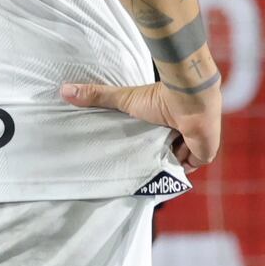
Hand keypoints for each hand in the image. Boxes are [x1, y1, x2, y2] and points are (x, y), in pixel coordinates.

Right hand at [59, 76, 223, 171]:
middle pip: (163, 153)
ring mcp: (191, 144)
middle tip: (134, 170)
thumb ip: (97, 96)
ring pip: (175, 163)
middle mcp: (178, 132)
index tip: (127, 154)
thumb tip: (63, 90)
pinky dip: (177, 171)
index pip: (152, 138)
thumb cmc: (160, 97)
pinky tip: (165, 175)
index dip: (142, 147)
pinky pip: (187, 170)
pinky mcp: (201, 155)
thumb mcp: (125, 99)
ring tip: (147, 174)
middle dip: (152, 160)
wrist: (190, 99)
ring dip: (165, 165)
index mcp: (164, 120)